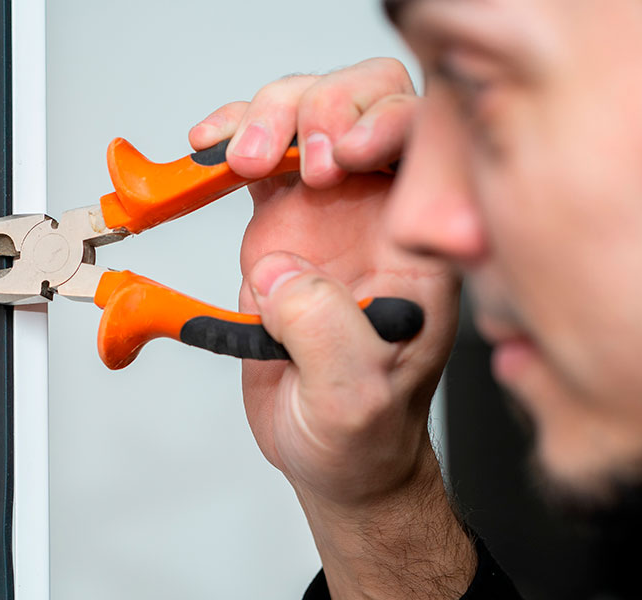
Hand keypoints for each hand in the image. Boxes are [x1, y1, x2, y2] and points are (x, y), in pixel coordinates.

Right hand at [191, 60, 475, 599]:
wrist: (330, 452)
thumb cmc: (363, 431)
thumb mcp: (355, 398)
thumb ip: (326, 333)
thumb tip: (281, 273)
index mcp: (423, 248)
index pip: (431, 146)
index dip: (388, 124)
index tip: (340, 154)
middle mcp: (383, 216)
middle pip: (371, 105)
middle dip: (326, 107)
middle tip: (288, 156)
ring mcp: (332, 213)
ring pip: (310, 116)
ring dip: (270, 117)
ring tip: (238, 156)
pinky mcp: (284, 224)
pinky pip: (261, 157)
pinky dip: (232, 139)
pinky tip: (210, 148)